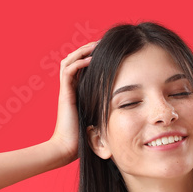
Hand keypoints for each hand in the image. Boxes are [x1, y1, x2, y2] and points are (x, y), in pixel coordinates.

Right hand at [48, 40, 97, 163]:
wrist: (67, 149)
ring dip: (83, 51)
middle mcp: (70, 88)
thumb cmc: (84, 139)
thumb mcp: (99, 118)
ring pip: (69, 60)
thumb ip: (106, 109)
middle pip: (74, 59)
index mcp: (77, 92)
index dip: (93, 57)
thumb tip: (127, 107)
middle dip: (88, 49)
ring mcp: (66, 90)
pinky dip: (79, 62)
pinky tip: (92, 59)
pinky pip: (69, 71)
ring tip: (97, 46)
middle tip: (102, 42)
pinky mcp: (64, 94)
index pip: (82, 67)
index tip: (109, 52)